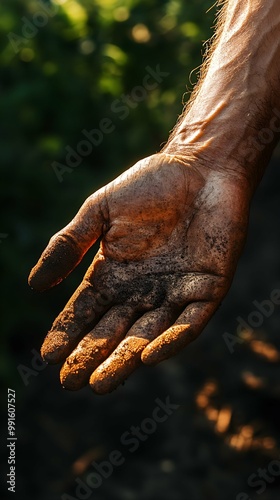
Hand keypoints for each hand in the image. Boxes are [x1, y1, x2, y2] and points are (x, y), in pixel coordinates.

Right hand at [28, 152, 249, 393]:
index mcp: (114, 273)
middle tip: (72, 383)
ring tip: (101, 383)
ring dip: (126, 359)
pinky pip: (190, 320)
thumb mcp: (100, 211)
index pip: (85, 310)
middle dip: (93, 356)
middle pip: (113, 330)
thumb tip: (34, 286)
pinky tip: (149, 355)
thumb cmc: (150, 185)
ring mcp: (174, 292)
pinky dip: (172, 339)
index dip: (67, 332)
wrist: (202, 166)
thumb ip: (69, 245)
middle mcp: (141, 290)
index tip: (49, 356)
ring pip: (148, 334)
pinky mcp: (208, 289)